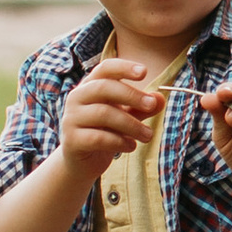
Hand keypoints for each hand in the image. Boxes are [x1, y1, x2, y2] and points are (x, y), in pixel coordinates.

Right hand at [58, 57, 162, 186]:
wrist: (81, 164)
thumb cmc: (105, 133)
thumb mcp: (126, 117)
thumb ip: (142, 108)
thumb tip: (160, 98)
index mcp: (90, 86)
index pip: (105, 69)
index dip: (124, 67)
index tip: (144, 72)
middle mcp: (77, 98)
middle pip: (103, 87)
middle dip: (131, 95)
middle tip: (151, 105)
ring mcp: (71, 119)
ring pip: (103, 113)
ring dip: (131, 124)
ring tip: (147, 135)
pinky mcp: (72, 141)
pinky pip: (98, 137)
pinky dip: (119, 142)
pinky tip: (131, 146)